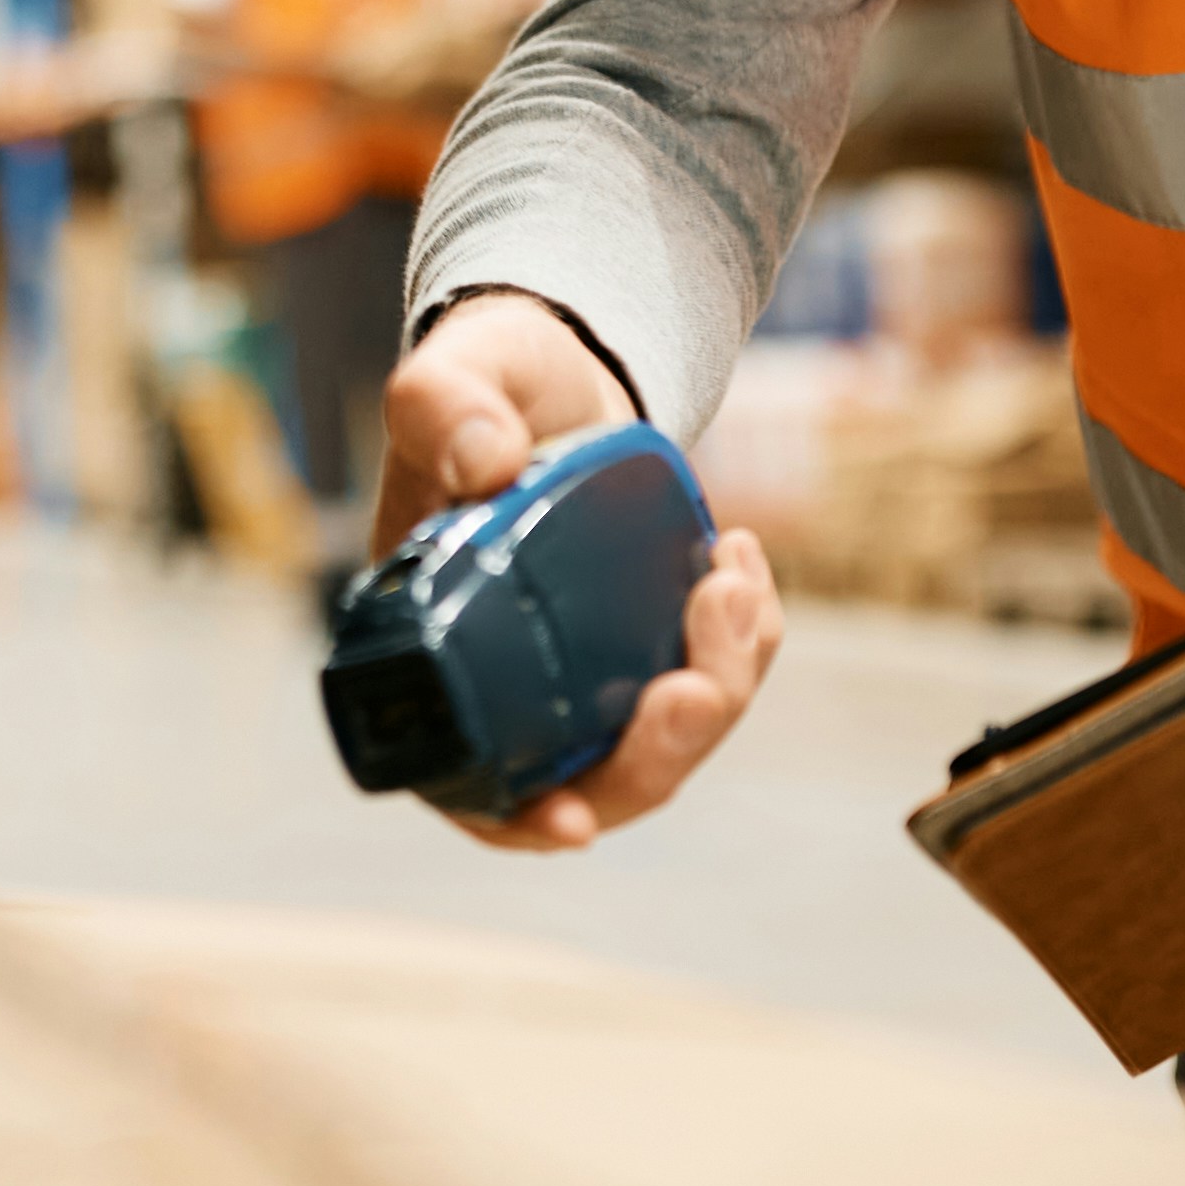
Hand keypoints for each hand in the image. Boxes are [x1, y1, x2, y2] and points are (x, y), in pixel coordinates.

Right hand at [373, 292, 782, 848]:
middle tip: (695, 686)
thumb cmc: (489, 379)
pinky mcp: (653, 641)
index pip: (468, 780)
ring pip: (666, 742)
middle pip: (593, 783)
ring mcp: (594, 671)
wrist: (563, 364)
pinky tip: (739, 557)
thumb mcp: (456, 373)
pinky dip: (743, 640)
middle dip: (657, 755)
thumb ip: (447, 405)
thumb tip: (486, 463)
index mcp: (441, 653)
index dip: (517, 821)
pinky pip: (712, 676)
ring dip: (719, 685)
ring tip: (734, 579)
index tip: (571, 820)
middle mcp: (518, 684)